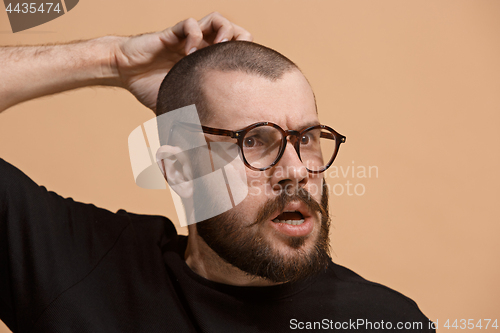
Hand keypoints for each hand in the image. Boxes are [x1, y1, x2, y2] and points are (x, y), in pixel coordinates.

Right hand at [113, 12, 252, 110]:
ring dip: (223, 32)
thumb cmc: (151, 88)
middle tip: (233, 57)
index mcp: (207, 63)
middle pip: (235, 31)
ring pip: (218, 20)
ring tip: (218, 48)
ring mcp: (189, 39)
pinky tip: (188, 51)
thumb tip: (201, 150)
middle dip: (241, 40)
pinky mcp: (173, 33)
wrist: (126, 72)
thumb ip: (190, 123)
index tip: (241, 74)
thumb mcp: (177, 108)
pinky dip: (195, 34)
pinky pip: (190, 23)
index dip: (244, 59)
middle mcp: (202, 47)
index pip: (236, 53)